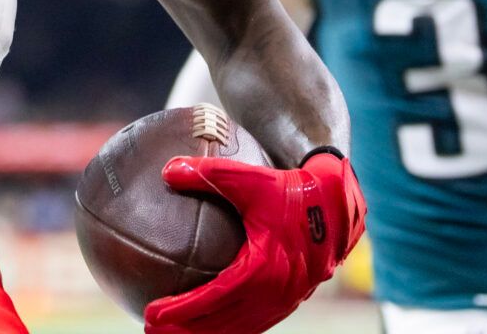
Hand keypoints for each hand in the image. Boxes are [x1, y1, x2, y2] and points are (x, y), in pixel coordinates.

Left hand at [143, 149, 365, 333]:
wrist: (335, 209)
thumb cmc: (289, 191)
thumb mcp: (248, 178)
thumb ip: (208, 173)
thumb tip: (168, 169)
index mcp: (262, 268)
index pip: (213, 297)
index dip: (181, 310)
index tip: (152, 314)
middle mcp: (273, 292)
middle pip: (222, 324)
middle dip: (184, 331)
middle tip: (151, 329)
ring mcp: (283, 301)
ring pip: (238, 329)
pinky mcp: (287, 301)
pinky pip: (253, 323)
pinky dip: (228, 329)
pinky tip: (206, 325)